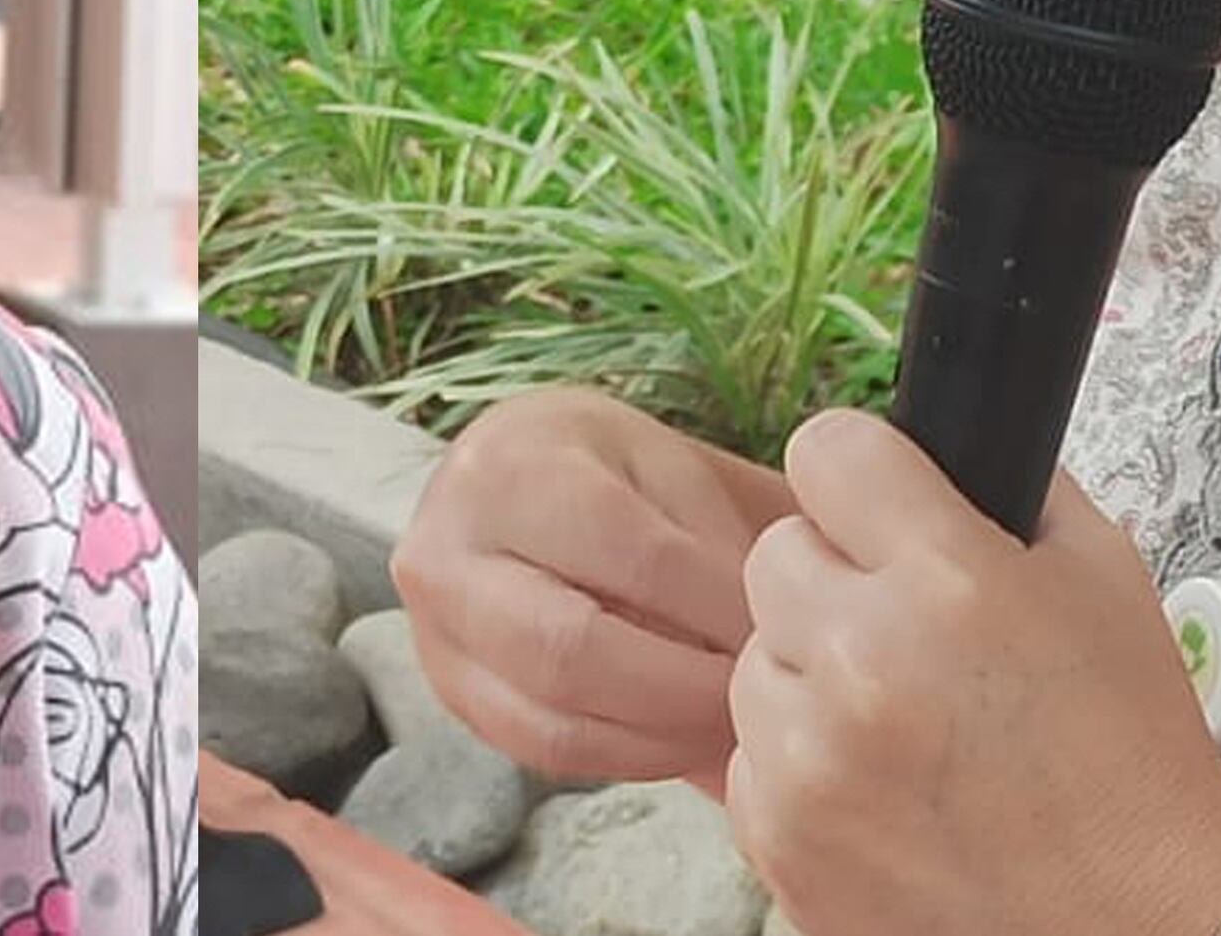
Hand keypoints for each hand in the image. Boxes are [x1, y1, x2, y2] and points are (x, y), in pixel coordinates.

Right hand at [392, 387, 799, 791]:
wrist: (512, 482)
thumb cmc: (604, 469)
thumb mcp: (666, 464)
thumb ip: (713, 539)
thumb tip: (768, 637)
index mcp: (509, 468)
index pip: (634, 558)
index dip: (721, 606)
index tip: (785, 626)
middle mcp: (445, 552)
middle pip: (574, 653)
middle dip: (688, 688)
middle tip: (760, 690)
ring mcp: (435, 632)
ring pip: (555, 721)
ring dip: (663, 736)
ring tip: (730, 720)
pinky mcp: (453, 693)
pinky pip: (544, 751)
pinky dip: (628, 756)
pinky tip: (680, 736)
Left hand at [727, 412, 1220, 935]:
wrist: (1140, 922)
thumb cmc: (1133, 757)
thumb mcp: (1107, 579)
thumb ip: (1014, 493)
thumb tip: (938, 449)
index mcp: (945, 580)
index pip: (829, 450)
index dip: (863, 477)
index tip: (881, 509)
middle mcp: (860, 660)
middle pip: (775, 553)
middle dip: (836, 579)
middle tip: (904, 630)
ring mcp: (810, 759)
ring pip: (756, 659)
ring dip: (812, 675)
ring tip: (901, 722)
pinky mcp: (780, 839)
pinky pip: (750, 759)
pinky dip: (802, 767)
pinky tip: (884, 789)